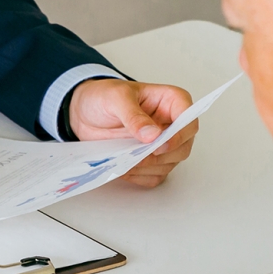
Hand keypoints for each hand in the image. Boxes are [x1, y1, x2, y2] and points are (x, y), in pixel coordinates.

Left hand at [67, 78, 198, 186]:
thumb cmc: (103, 97)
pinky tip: (123, 168)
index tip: (160, 145)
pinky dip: (140, 176)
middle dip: (161, 155)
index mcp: (171, 101)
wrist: (84, 112)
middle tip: (137, 156)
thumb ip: (133, 115)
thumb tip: (152, 134)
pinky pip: (154, 176)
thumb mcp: (115, 98)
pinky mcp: (151, 161)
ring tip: (124, 161)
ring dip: (148, 167)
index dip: (179, 135)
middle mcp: (172, 124)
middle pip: (183, 147)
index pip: (189, 120)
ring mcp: (163, 145)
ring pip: (170, 164)